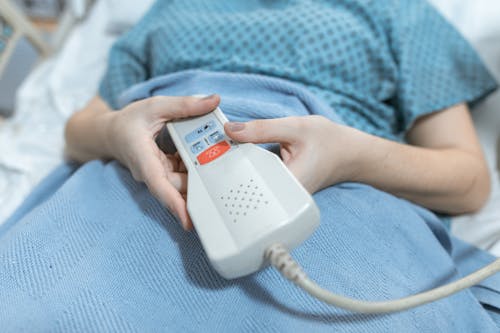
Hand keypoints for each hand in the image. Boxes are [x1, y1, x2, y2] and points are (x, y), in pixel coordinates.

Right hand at [105, 95, 219, 229]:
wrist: (111, 133)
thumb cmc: (129, 120)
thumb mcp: (156, 106)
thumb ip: (184, 104)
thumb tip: (214, 100)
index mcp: (144, 159)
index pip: (160, 186)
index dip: (175, 204)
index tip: (189, 221)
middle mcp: (151, 173)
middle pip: (178, 185)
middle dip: (199, 183)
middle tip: (224, 183)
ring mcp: (159, 175)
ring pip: (183, 182)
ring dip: (200, 173)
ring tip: (220, 164)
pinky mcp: (166, 173)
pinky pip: (184, 174)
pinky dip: (195, 166)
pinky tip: (208, 157)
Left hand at [224, 115, 362, 193]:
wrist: (350, 154)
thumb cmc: (329, 142)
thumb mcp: (295, 128)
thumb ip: (262, 129)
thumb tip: (230, 130)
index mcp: (285, 187)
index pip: (245, 179)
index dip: (226, 165)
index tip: (212, 151)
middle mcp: (281, 197)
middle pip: (244, 182)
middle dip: (229, 163)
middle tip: (215, 146)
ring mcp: (280, 194)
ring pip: (250, 180)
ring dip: (238, 162)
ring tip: (225, 147)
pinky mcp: (279, 188)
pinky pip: (258, 176)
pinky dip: (249, 163)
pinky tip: (241, 151)